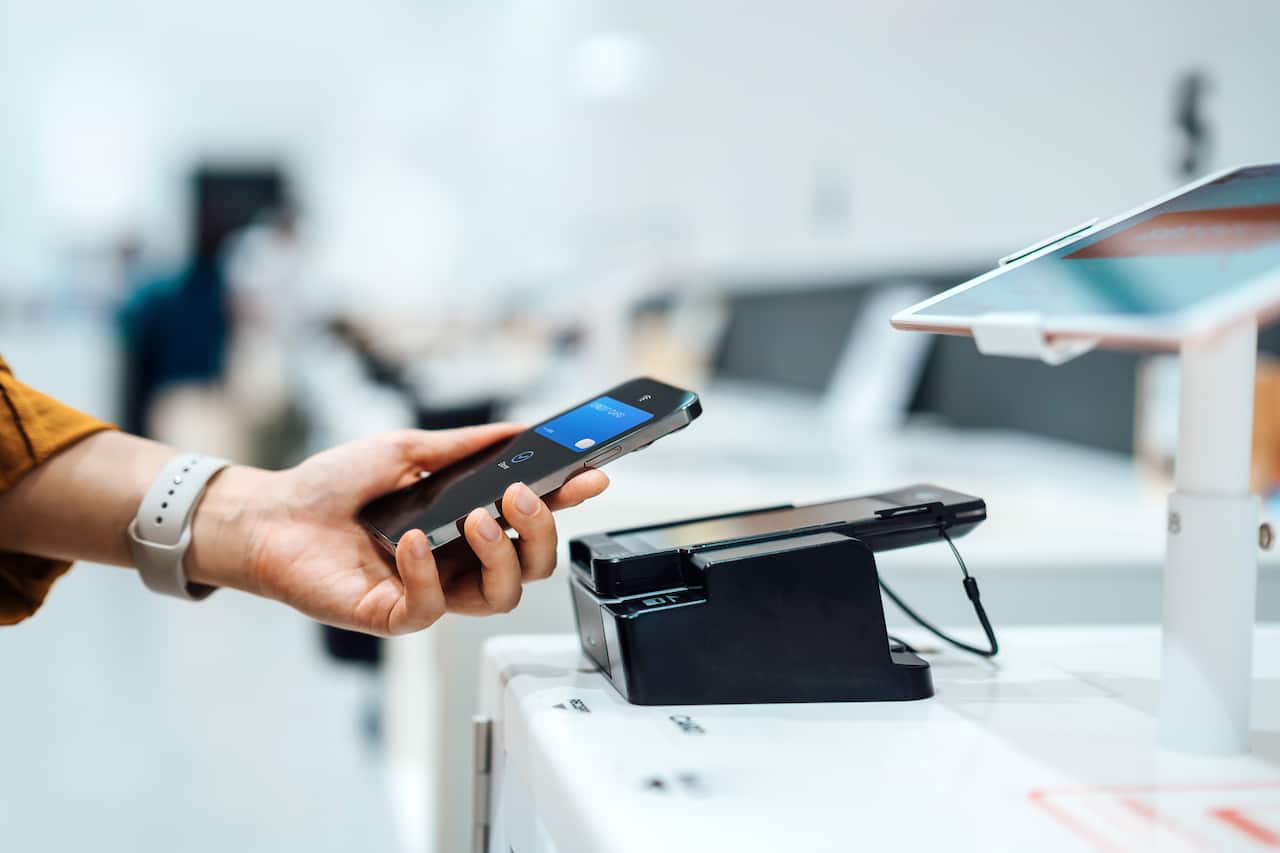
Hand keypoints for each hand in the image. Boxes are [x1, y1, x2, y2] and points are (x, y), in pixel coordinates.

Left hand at [189, 424, 608, 635]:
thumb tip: (519, 429)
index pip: (529, 520)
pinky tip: (412, 541)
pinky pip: (432, 608)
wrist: (269, 515)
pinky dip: (428, 571)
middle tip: (521, 495)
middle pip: (531, 567)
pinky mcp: (394, 615)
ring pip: (500, 597)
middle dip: (541, 531)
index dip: (567, 501)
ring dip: (500, 556)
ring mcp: (430, 592)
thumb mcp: (407, 451)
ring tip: (475, 518)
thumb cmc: (333, 486)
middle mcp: (457, 563)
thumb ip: (464, 446)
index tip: (592, 475)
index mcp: (466, 525)